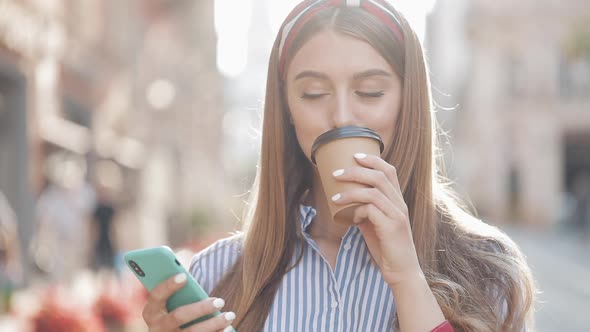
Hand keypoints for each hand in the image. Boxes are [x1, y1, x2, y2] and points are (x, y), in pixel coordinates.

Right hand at [142, 273, 235, 331]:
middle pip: (179, 316)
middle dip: (201, 308)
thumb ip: (177, 293)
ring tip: (230, 315)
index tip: (184, 276)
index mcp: (151, 312)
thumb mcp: (170, 304)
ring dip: (214, 324)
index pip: (156, 296)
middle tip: (220, 301)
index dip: (168, 286)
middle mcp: (157, 328)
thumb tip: (190, 277)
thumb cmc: (174, 312)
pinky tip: (228, 328)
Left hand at [331, 153, 422, 286]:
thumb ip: (364, 210)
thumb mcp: (373, 224)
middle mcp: (400, 204)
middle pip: (379, 176)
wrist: (401, 271)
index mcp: (397, 200)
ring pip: (373, 192)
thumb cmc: (386, 247)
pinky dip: (356, 210)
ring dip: (350, 191)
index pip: (389, 171)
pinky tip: (348, 217)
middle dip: (356, 171)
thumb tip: (346, 200)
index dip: (372, 160)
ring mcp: (397, 215)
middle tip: (336, 173)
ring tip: (334, 196)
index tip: (354, 155)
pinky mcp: (391, 227)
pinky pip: (371, 210)